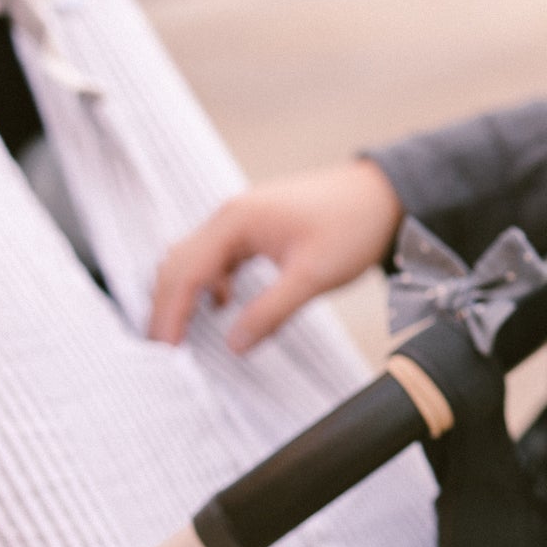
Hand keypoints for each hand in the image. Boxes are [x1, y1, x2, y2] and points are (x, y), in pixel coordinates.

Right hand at [148, 159, 404, 353]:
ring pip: (195, 260)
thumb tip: (233, 346)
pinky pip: (217, 257)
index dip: (169, 315)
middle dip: (166, 307)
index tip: (162, 353)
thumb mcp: (314, 276)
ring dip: (185, 295)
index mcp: (236, 221)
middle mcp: (229, 216)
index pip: (185, 273)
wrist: (384, 193)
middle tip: (162, 353)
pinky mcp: (255, 227)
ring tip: (182, 336)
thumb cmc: (353, 226)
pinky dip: (209, 283)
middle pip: (179, 264)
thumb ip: (271, 311)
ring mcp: (240, 220)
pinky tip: (221, 306)